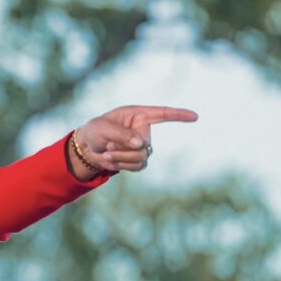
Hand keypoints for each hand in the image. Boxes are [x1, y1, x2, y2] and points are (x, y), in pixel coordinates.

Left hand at [76, 105, 198, 172]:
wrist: (85, 148)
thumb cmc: (94, 131)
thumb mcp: (104, 129)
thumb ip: (122, 135)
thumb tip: (141, 144)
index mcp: (137, 115)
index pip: (162, 114)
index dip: (178, 115)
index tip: (194, 116)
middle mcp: (142, 130)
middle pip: (146, 144)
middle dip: (125, 149)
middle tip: (107, 146)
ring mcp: (141, 145)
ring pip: (142, 157)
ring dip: (122, 158)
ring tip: (106, 153)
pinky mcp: (137, 159)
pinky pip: (138, 166)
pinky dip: (122, 165)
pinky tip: (111, 160)